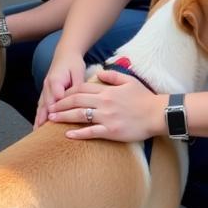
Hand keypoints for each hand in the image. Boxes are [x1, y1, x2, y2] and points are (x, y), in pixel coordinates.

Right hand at [35, 50, 86, 126]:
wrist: (65, 54)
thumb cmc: (73, 63)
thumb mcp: (78, 72)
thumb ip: (76, 86)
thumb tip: (75, 99)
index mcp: (56, 80)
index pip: (55, 97)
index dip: (56, 109)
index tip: (55, 121)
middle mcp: (47, 86)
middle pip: (45, 104)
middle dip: (43, 118)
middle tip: (42, 133)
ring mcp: (44, 89)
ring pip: (40, 106)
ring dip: (38, 119)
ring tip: (36, 132)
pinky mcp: (45, 92)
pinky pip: (41, 105)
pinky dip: (39, 115)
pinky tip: (38, 125)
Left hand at [46, 68, 162, 141]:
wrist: (158, 114)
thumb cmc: (145, 98)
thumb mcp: (129, 81)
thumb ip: (113, 76)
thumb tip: (99, 73)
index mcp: (107, 91)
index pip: (82, 88)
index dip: (67, 92)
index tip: (59, 96)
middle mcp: (104, 103)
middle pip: (76, 101)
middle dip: (60, 104)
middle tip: (49, 108)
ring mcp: (107, 118)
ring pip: (80, 115)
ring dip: (64, 117)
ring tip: (52, 119)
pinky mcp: (111, 131)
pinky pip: (91, 132)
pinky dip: (78, 133)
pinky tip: (67, 134)